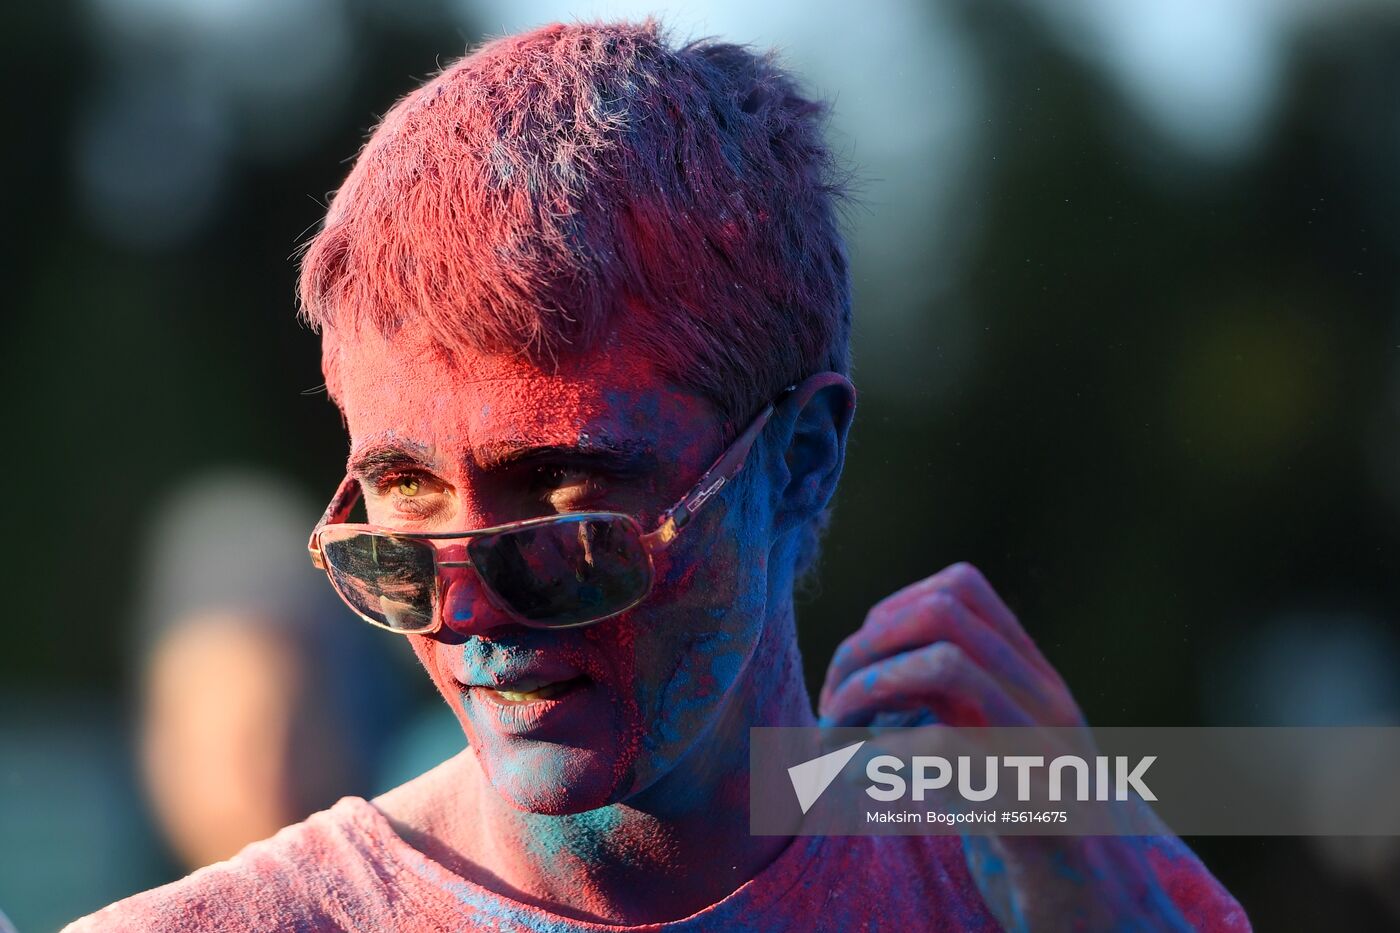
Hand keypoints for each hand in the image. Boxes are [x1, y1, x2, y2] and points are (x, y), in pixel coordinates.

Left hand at [817, 563, 1205, 931]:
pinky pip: (946, 751)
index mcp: (1035, 685)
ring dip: (868, 692)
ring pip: (945, 666)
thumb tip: (874, 675)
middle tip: (831, 709)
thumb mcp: (997, 760)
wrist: (1115, 928)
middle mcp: (1045, 705)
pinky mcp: (1036, 812)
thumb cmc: (1038, 850)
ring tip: (835, 739)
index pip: (961, 589)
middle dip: (865, 649)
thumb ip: (957, 711)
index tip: (856, 673)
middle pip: (942, 614)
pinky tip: (857, 783)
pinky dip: (881, 756)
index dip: (888, 614)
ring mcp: (1046, 753)